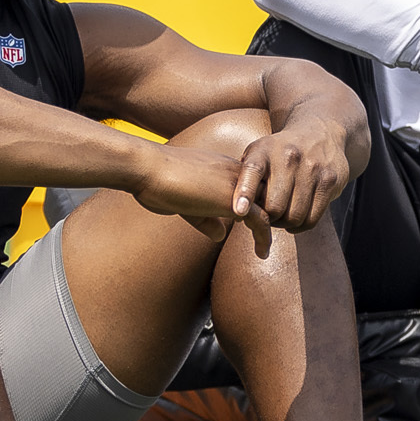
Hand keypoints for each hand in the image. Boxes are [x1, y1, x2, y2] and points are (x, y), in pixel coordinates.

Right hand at [131, 140, 270, 251]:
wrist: (147, 168)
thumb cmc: (157, 181)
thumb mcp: (187, 201)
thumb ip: (206, 217)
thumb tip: (221, 235)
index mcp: (226, 168)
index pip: (254, 186)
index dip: (257, 204)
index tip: (257, 224)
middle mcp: (237, 172)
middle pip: (268, 194)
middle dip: (272, 215)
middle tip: (269, 239)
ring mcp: (238, 184)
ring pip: (270, 206)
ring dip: (272, 229)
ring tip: (264, 250)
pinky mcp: (234, 199)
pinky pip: (261, 220)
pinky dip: (265, 237)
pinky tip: (262, 253)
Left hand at [230, 111, 353, 232]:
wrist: (321, 131)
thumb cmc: (279, 152)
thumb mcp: (258, 153)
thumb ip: (244, 177)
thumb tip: (237, 211)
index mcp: (264, 150)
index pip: (252, 171)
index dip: (245, 192)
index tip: (240, 211)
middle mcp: (289, 157)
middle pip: (274, 206)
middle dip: (268, 219)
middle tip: (265, 218)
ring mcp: (313, 168)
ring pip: (295, 216)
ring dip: (285, 224)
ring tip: (281, 218)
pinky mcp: (330, 180)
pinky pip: (312, 218)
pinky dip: (301, 226)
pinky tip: (297, 219)